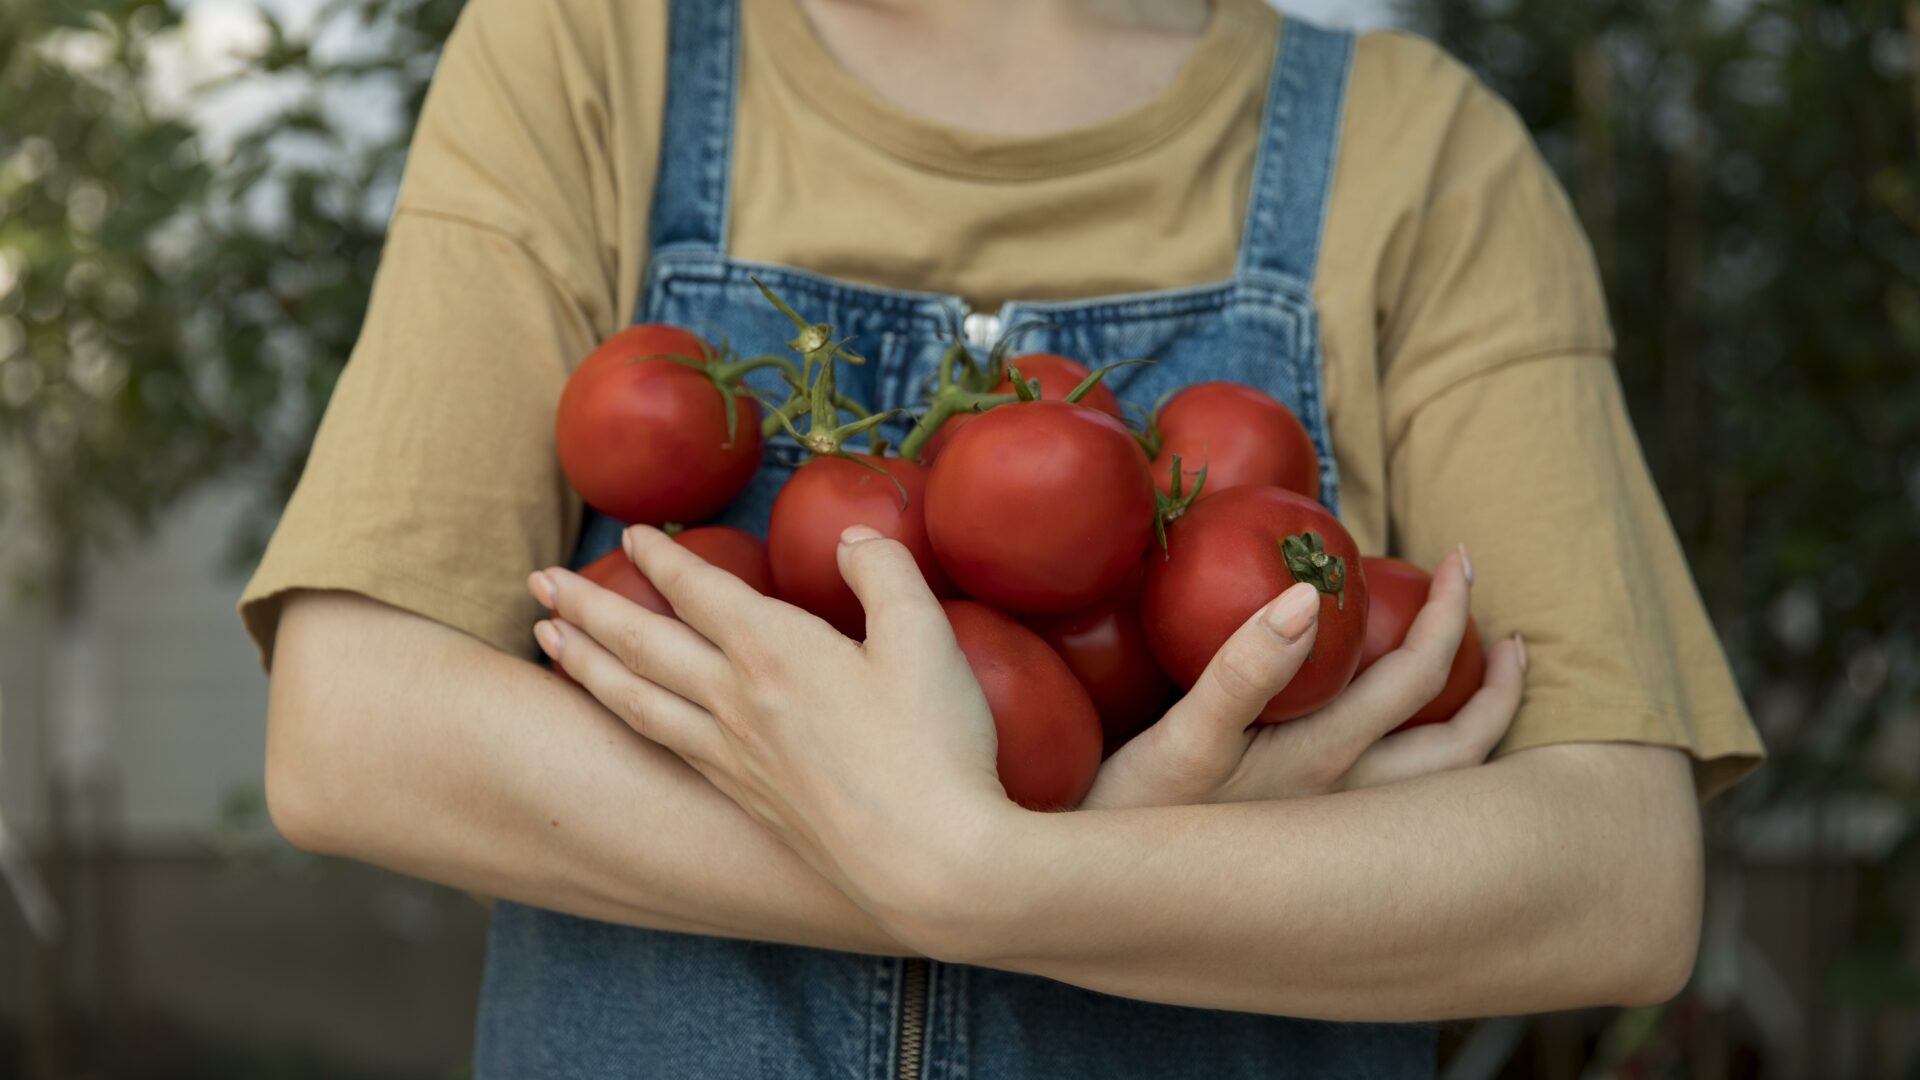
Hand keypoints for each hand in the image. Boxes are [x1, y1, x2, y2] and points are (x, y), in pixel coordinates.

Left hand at [527, 525, 1014, 929]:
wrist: (929, 864)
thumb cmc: (933, 747)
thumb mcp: (925, 637)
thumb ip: (885, 573)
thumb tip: (853, 538)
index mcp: (775, 650)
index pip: (699, 590)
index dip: (662, 558)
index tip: (632, 535)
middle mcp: (737, 700)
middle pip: (643, 642)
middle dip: (588, 604)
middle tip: (540, 580)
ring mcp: (733, 755)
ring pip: (637, 698)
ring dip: (585, 662)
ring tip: (547, 637)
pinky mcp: (745, 799)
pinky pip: (664, 744)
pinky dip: (627, 717)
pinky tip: (625, 714)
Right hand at [1084, 547, 1526, 809]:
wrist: (1093, 893)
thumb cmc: (1130, 816)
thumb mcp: (1182, 739)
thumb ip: (1243, 669)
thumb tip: (1308, 597)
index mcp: (1324, 765)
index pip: (1417, 680)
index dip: (1447, 614)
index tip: (1457, 558)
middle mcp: (1346, 807)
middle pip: (1458, 749)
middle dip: (1495, 687)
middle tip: (1509, 635)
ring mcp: (1330, 831)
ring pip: (1436, 788)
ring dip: (1474, 732)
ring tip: (1487, 686)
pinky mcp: (1303, 843)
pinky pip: (1394, 802)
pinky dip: (1424, 766)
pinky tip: (1394, 743)